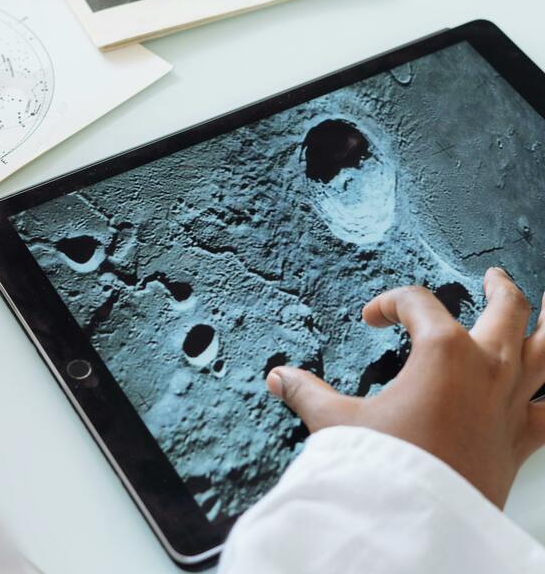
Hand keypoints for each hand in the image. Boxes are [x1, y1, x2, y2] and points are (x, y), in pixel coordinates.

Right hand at [267, 267, 544, 507]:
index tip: (372, 319)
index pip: (418, 303)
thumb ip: (307, 392)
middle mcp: (486, 368)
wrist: (417, 523)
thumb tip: (279, 377)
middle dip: (499, 287)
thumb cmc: (383, 466)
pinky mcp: (520, 440)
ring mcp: (510, 402)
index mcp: (443, 352)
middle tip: (492, 277)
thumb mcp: (335, 422)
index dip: (390, 303)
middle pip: (507, 308)